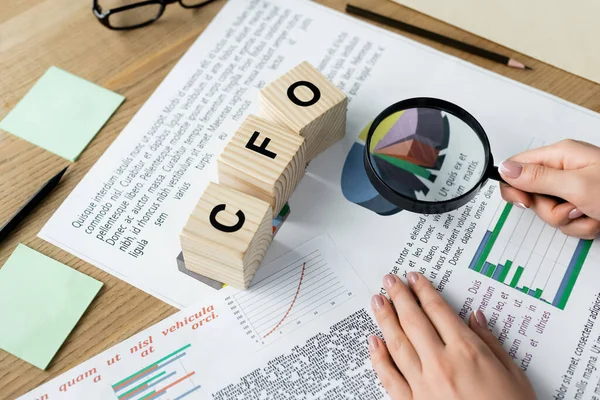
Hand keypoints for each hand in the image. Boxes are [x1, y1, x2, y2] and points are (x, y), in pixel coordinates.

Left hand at [368, 273, 535, 399]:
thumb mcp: (514, 374)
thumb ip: (490, 342)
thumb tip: (475, 316)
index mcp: (467, 351)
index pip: (438, 310)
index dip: (423, 291)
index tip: (413, 278)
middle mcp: (441, 364)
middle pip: (413, 321)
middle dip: (399, 297)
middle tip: (388, 280)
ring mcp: (424, 385)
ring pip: (397, 344)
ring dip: (385, 319)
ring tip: (377, 301)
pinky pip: (390, 377)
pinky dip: (379, 358)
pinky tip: (373, 342)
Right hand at [498, 139, 599, 238]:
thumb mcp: (577, 186)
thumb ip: (538, 178)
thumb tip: (505, 169)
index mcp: (560, 156)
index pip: (516, 167)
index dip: (514, 188)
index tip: (527, 202)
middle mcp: (565, 170)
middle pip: (533, 195)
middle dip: (551, 211)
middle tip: (574, 208)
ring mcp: (574, 188)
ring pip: (550, 212)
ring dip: (570, 222)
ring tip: (592, 214)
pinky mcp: (583, 204)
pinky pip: (567, 222)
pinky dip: (581, 227)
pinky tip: (598, 220)